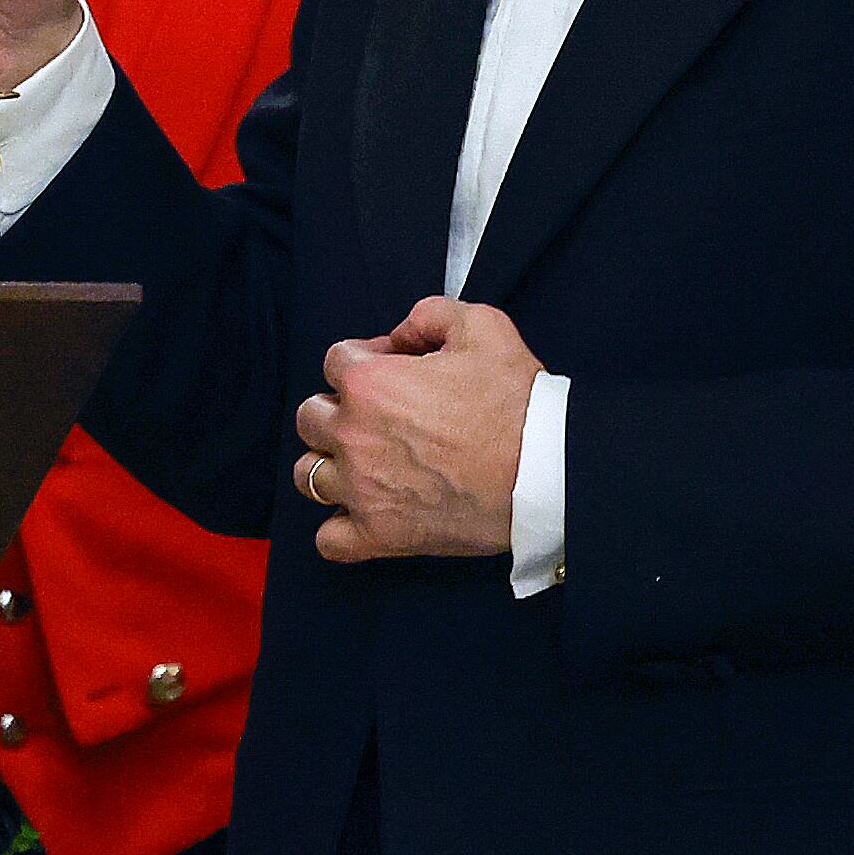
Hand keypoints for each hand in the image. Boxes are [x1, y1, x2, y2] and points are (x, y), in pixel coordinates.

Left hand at [291, 301, 544, 564]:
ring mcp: (361, 489)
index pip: (335, 361)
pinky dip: (340, 528)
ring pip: (307, 475)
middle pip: (310, 417)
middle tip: (379, 417)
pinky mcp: (380, 535)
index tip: (394, 371)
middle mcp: (353, 435)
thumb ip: (429, 315)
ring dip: (330, 464)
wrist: (546, 471)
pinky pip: (329, 540)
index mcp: (369, 383)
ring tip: (364, 464)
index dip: (365, 360)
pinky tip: (364, 513)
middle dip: (338, 409)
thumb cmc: (515, 400)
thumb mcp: (480, 326)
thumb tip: (401, 335)